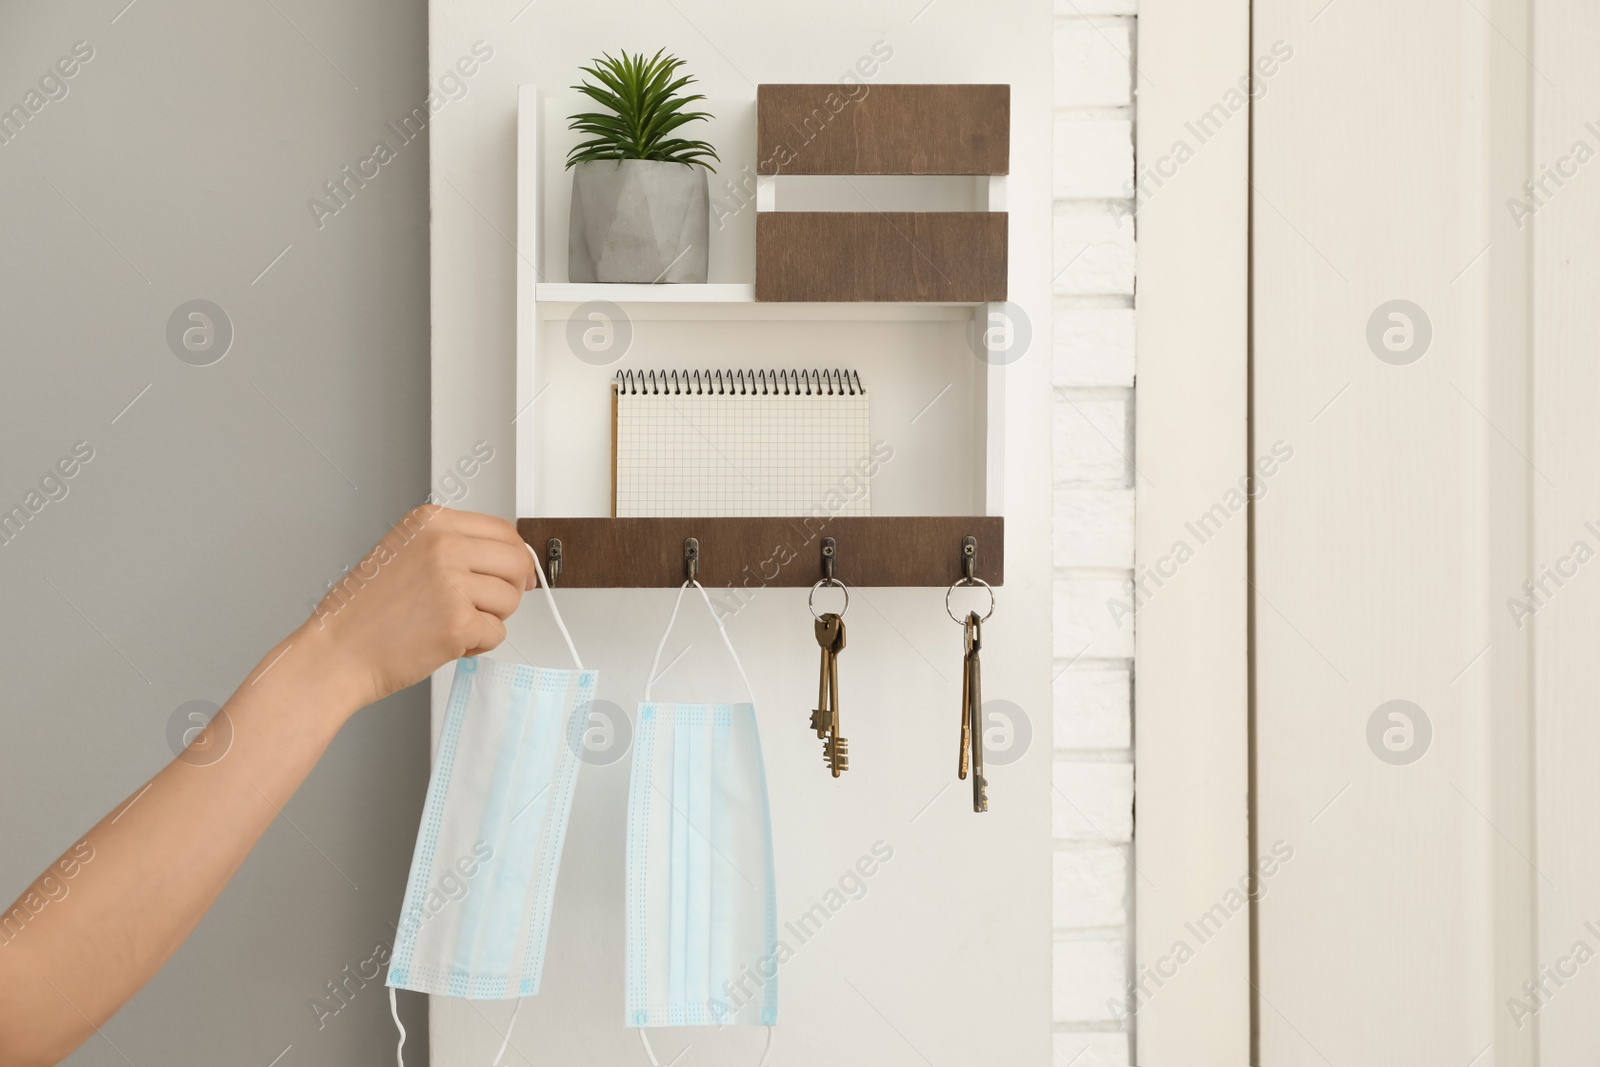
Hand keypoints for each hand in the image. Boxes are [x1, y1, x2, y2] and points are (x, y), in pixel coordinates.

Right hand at [300, 506, 535, 710]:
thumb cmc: (364, 611)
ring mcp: (453, 583)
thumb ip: (453, 547)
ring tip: (449, 622)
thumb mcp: (405, 553)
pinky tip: (444, 641)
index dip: (515, 557)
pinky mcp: (459, 622)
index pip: (503, 531)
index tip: (516, 574)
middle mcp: (444, 545)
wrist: (336, 652)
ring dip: (489, 618)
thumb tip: (506, 558)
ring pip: (510, 600)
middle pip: (516, 562)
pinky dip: (477, 644)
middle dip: (510, 588)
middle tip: (486, 605)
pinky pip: (497, 633)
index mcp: (431, 522)